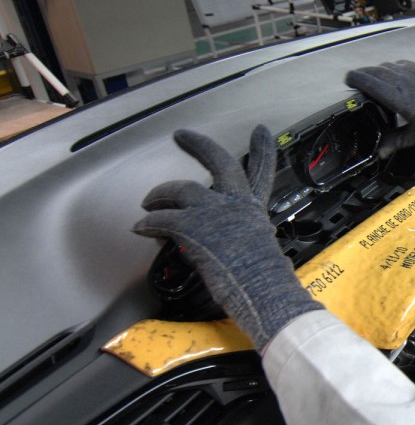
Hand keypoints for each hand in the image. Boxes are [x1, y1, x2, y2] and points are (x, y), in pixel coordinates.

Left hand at [133, 126, 322, 350]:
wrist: (260, 292)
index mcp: (254, 211)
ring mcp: (214, 212)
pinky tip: (139, 228)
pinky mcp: (192, 227)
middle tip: (182, 135)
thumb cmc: (265, 283)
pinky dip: (147, 223)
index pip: (262, 173)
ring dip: (159, 195)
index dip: (262, 150)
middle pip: (219, 162)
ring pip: (180, 190)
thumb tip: (240, 252)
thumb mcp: (262, 253)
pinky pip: (161, 219)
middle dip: (199, 145)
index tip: (261, 132)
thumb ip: (247, 242)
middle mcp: (236, 204)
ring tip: (147, 203)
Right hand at [345, 60, 414, 155]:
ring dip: (378, 71)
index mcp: (402, 100)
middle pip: (377, 72)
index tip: (348, 80)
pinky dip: (393, 68)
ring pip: (389, 66)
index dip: (358, 80)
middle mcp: (407, 83)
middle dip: (364, 74)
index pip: (373, 84)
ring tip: (372, 78)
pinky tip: (391, 75)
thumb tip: (379, 153)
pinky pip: (403, 65)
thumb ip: (395, 142)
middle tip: (355, 79)